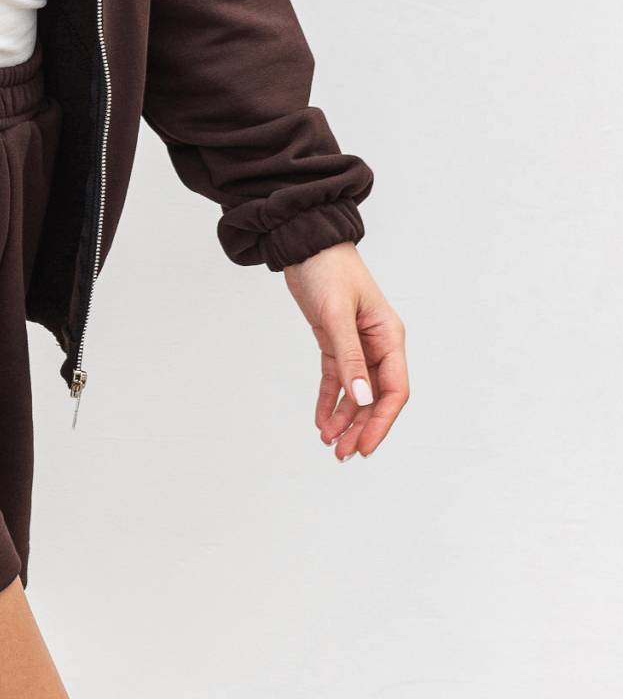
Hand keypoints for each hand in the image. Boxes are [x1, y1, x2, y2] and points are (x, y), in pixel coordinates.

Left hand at [283, 242, 407, 459]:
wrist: (305, 244)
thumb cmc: (328, 269)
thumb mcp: (337, 314)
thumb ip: (349, 357)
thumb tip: (363, 398)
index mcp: (389, 336)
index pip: (394, 389)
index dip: (381, 422)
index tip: (364, 446)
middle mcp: (378, 344)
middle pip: (376, 397)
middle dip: (361, 427)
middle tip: (342, 454)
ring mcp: (357, 344)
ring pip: (356, 393)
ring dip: (345, 419)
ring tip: (329, 444)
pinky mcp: (335, 342)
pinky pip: (337, 379)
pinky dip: (330, 401)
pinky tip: (321, 421)